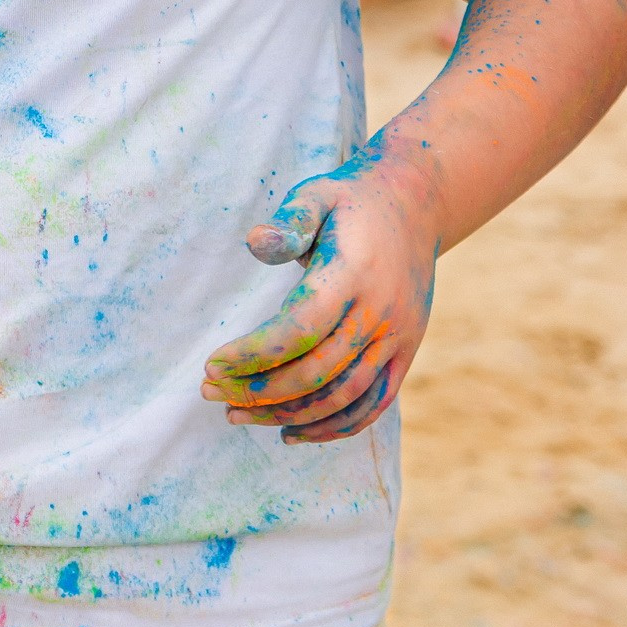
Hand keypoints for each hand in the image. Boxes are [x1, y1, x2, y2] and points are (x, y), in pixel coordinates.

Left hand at [201, 153, 442, 444]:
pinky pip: (372, 405)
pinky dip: (333, 428)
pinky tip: (289, 432)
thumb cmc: (350, 201)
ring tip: (236, 415)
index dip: (254, 355)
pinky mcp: (406, 353)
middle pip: (317, 372)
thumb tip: (255, 242)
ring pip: (342, 398)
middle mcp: (381, 313)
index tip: (211, 364)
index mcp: (354, 273)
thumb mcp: (317, 194)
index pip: (300, 329)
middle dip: (257, 391)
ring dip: (286, 415)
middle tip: (209, 393)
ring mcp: (398, 338)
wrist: (417, 205)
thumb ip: (290, 220)